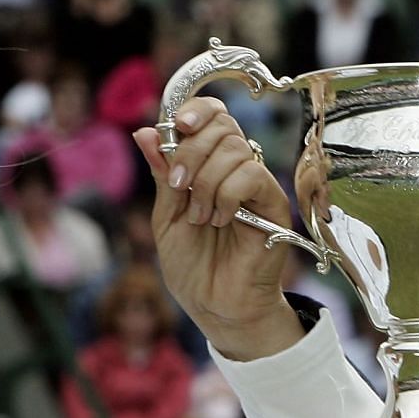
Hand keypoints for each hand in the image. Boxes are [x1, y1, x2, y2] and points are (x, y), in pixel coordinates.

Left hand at [133, 100, 303, 360]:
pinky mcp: (274, 205)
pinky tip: (220, 220)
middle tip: (179, 186)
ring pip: (235, 149)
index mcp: (210, 166)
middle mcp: (237, 170)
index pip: (213, 115)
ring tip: (200, 217)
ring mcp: (257, 186)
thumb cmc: (193, 268)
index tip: (176, 126)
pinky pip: (251, 175)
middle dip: (192, 149)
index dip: (196, 110)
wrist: (214, 306)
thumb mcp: (166, 216)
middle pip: (223, 125)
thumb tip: (144, 131)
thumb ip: (162, 175)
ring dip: (206, 182)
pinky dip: (227, 194)